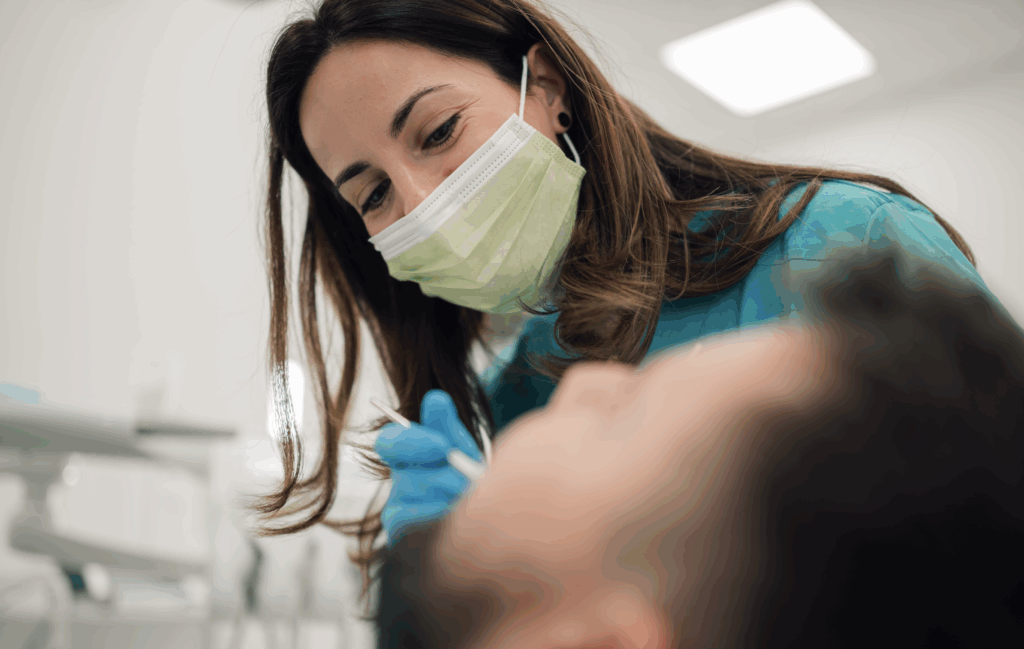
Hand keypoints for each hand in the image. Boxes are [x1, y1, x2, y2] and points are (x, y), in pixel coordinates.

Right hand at [374, 390, 483, 544]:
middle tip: (467, 482)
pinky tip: (459, 521)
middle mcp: (399, 481)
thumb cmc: (472, 481)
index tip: (444, 446)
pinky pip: (415, 522)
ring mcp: (396, 510)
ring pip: (417, 498)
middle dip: (444, 477)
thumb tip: (436, 397)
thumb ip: (447, 426)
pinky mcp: (400, 537)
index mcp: (408, 453)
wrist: (491, 522)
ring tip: (470, 502)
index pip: (389, 441)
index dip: (413, 442)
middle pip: (408, 473)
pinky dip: (441, 518)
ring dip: (450, 498)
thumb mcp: (463, 450)